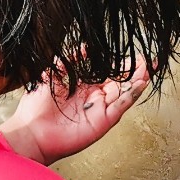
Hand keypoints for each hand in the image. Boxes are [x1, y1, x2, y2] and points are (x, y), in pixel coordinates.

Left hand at [0, 61, 149, 164]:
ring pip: (124, 93)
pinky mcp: (103, 121)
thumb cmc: (37, 107)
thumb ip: (71, 61)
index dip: (121, 64)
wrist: (31, 132)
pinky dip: (131, 95)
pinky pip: (120, 106)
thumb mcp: (54, 75)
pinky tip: (140, 84)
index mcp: (84, 87)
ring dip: (137, 81)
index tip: (133, 55)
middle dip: (135, 71)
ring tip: (149, 68)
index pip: (108, 73)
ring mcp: (100, 109)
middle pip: (120, 82)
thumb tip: (86, 47)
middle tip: (148, 60)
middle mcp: (95, 98)